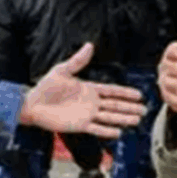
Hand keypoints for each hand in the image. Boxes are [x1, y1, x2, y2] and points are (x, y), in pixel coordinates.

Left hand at [18, 43, 147, 137]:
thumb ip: (78, 61)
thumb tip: (89, 45)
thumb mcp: (62, 70)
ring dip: (123, 119)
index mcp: (89, 89)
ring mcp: (86, 115)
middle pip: (115, 105)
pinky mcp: (79, 125)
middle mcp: (91, 103)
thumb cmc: (45, 87)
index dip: (125, 93)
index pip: (112, 91)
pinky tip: (118, 132)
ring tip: (137, 120)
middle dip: (130, 107)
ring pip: (109, 117)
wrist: (32, 104)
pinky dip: (107, 131)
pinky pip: (96, 129)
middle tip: (144, 110)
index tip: (139, 94)